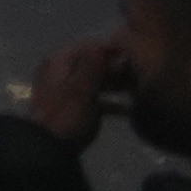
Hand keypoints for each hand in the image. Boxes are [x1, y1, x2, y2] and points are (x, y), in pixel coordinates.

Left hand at [42, 34, 137, 149]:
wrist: (48, 147)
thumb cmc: (66, 114)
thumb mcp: (81, 89)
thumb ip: (92, 66)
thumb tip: (102, 44)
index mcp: (59, 63)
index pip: (87, 47)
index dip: (109, 47)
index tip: (134, 51)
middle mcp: (61, 72)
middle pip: (92, 64)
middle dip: (116, 68)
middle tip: (143, 73)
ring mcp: (66, 91)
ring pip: (95, 82)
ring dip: (116, 84)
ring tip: (141, 89)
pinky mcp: (73, 109)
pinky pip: (94, 100)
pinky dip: (110, 102)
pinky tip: (130, 110)